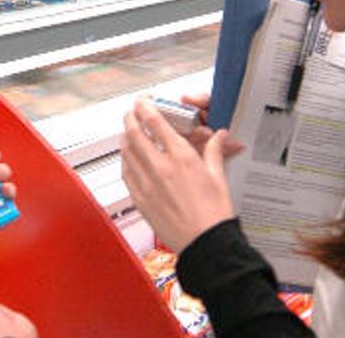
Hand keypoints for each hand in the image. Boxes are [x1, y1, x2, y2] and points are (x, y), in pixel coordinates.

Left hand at [121, 98, 244, 253]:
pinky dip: (125, 161)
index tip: (143, 101)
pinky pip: (125, 173)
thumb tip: (219, 136)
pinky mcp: (140, 200)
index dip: (146, 107)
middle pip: (135, 133)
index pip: (156, 123)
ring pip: (126, 152)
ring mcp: (147, 184)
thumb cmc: (214, 213)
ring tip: (128, 132)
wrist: (205, 243)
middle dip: (130, 118)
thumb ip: (214, 151)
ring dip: (125, 137)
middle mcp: (160, 168)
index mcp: (181, 157)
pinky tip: (128, 159)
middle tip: (131, 113)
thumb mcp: (218, 176)